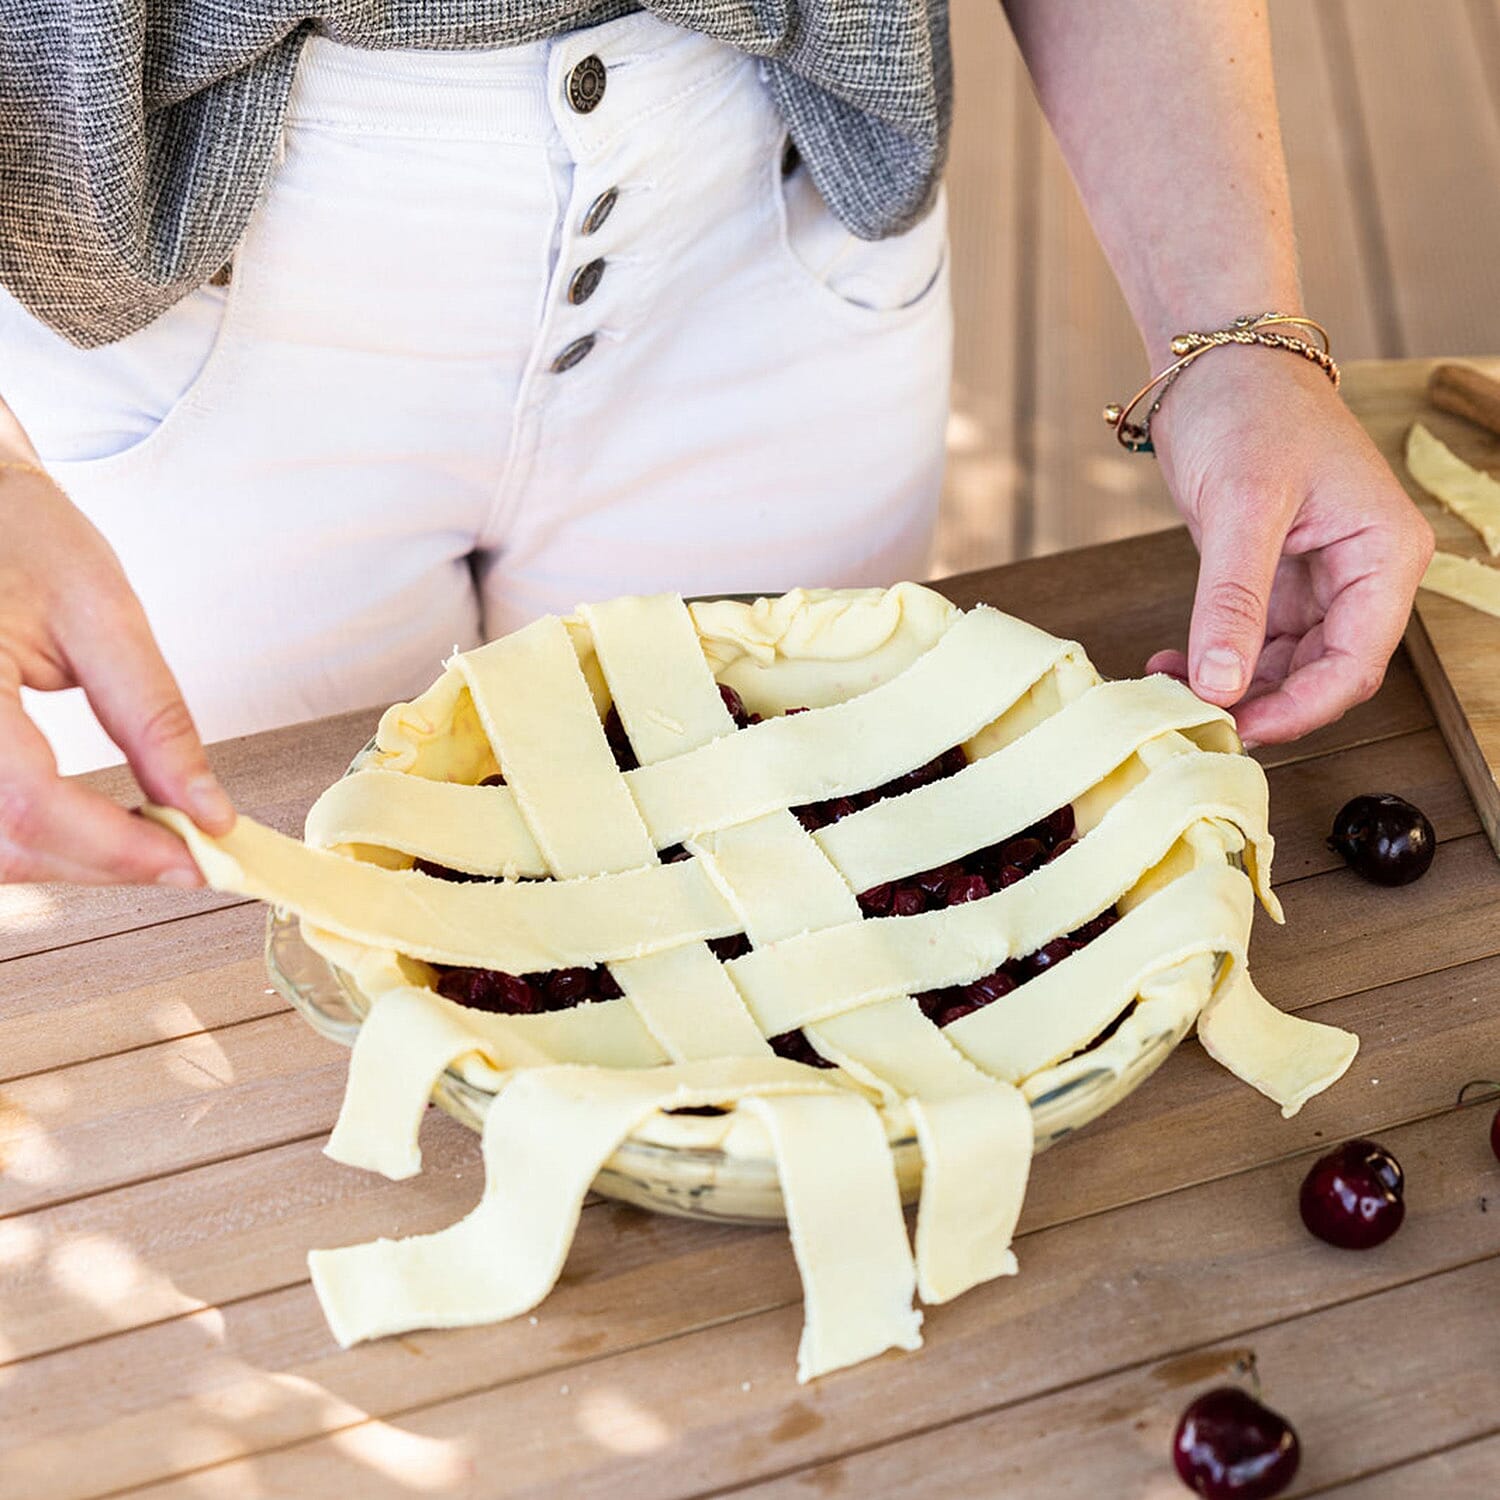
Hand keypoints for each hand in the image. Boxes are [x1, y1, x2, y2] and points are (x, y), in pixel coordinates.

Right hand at [0, 462, 232, 883]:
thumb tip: (206, 810)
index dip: (115, 847)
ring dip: (69, 864)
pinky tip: (88, 829)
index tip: (193, 859)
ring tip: (144, 840)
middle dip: (103, 864)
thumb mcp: (103, 613)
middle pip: (5, 843)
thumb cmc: (20, 537)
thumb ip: (154, 718)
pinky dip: (34, 841)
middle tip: (185, 856)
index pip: (30, 799)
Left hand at [1146, 350, 1434, 745]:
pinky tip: (1172, 662)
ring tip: (1171, 684)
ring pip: (1285, 666)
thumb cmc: (1248, 409)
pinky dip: (1215, 658)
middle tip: (1196, 716)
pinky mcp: (1273, 578)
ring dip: (1232, 684)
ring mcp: (1317, 579)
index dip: (1302, 708)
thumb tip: (1221, 685)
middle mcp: (1361, 573)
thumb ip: (1232, 602)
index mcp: (1383, 554)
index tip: (1241, 726)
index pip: (1358, 663)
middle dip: (1263, 702)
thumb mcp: (1242, 507)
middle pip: (1324, 674)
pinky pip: (1253, 640)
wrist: (1216, 364)